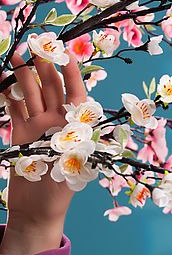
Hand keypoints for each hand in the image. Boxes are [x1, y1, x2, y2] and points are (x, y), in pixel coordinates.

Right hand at [1, 46, 86, 229]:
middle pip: (53, 88)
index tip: (66, 51)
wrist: (37, 210)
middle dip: (46, 66)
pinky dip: (9, 93)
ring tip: (17, 54)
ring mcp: (38, 126)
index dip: (73, 73)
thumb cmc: (60, 191)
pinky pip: (15, 108)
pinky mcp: (21, 134)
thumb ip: (74, 142)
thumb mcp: (73, 165)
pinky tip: (2, 78)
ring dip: (25, 75)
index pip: (77, 94)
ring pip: (32, 94)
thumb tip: (82, 125)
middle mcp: (59, 123)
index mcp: (77, 128)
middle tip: (37, 43)